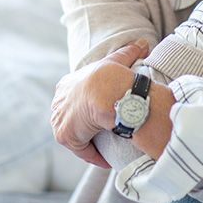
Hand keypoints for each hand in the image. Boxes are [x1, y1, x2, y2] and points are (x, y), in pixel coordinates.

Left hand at [51, 39, 148, 167]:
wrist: (104, 91)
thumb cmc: (110, 76)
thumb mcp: (117, 60)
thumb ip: (128, 52)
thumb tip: (143, 44)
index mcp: (67, 84)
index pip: (75, 98)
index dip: (89, 106)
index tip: (104, 113)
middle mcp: (59, 101)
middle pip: (73, 117)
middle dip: (87, 124)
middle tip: (107, 131)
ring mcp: (60, 118)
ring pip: (76, 134)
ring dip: (90, 139)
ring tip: (109, 145)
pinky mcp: (64, 134)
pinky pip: (80, 148)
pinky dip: (93, 154)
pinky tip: (106, 158)